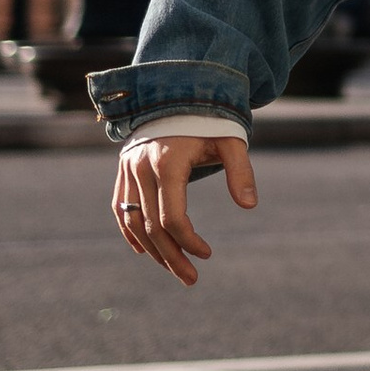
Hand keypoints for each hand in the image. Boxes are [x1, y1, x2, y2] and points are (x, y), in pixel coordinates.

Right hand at [112, 132, 257, 285]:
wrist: (178, 91)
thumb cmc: (210, 119)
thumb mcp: (231, 141)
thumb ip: (241, 171)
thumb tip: (249, 206)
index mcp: (168, 162)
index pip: (172, 216)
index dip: (188, 241)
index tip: (207, 254)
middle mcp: (142, 167)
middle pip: (151, 226)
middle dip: (171, 256)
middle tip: (191, 278)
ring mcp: (128, 169)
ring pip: (133, 221)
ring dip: (152, 250)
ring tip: (174, 269)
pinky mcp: (123, 169)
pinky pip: (120, 207)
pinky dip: (130, 231)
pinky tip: (145, 251)